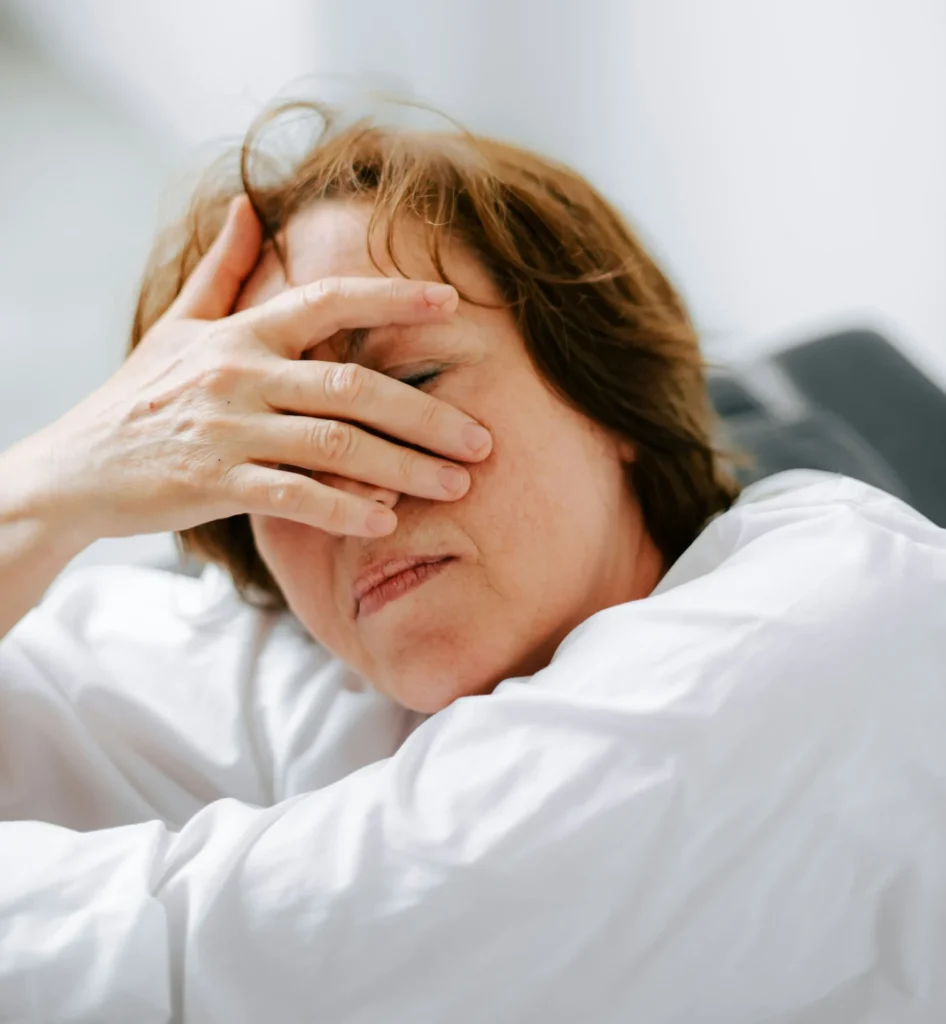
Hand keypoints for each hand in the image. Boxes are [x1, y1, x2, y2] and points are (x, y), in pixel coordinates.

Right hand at [22, 196, 491, 545]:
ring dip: (404, 468)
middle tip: (482, 441)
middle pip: (352, 385)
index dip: (392, 299)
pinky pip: (293, 496)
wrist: (72, 469)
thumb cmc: (136, 397)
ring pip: (334, 444)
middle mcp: (239, 374)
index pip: (328, 302)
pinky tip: (385, 523)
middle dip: (426, 414)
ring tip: (456, 488)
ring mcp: (226, 430)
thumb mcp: (177, 326)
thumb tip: (247, 206)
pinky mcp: (212, 484)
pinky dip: (344, 509)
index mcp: (240, 334)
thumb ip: (222, 271)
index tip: (452, 304)